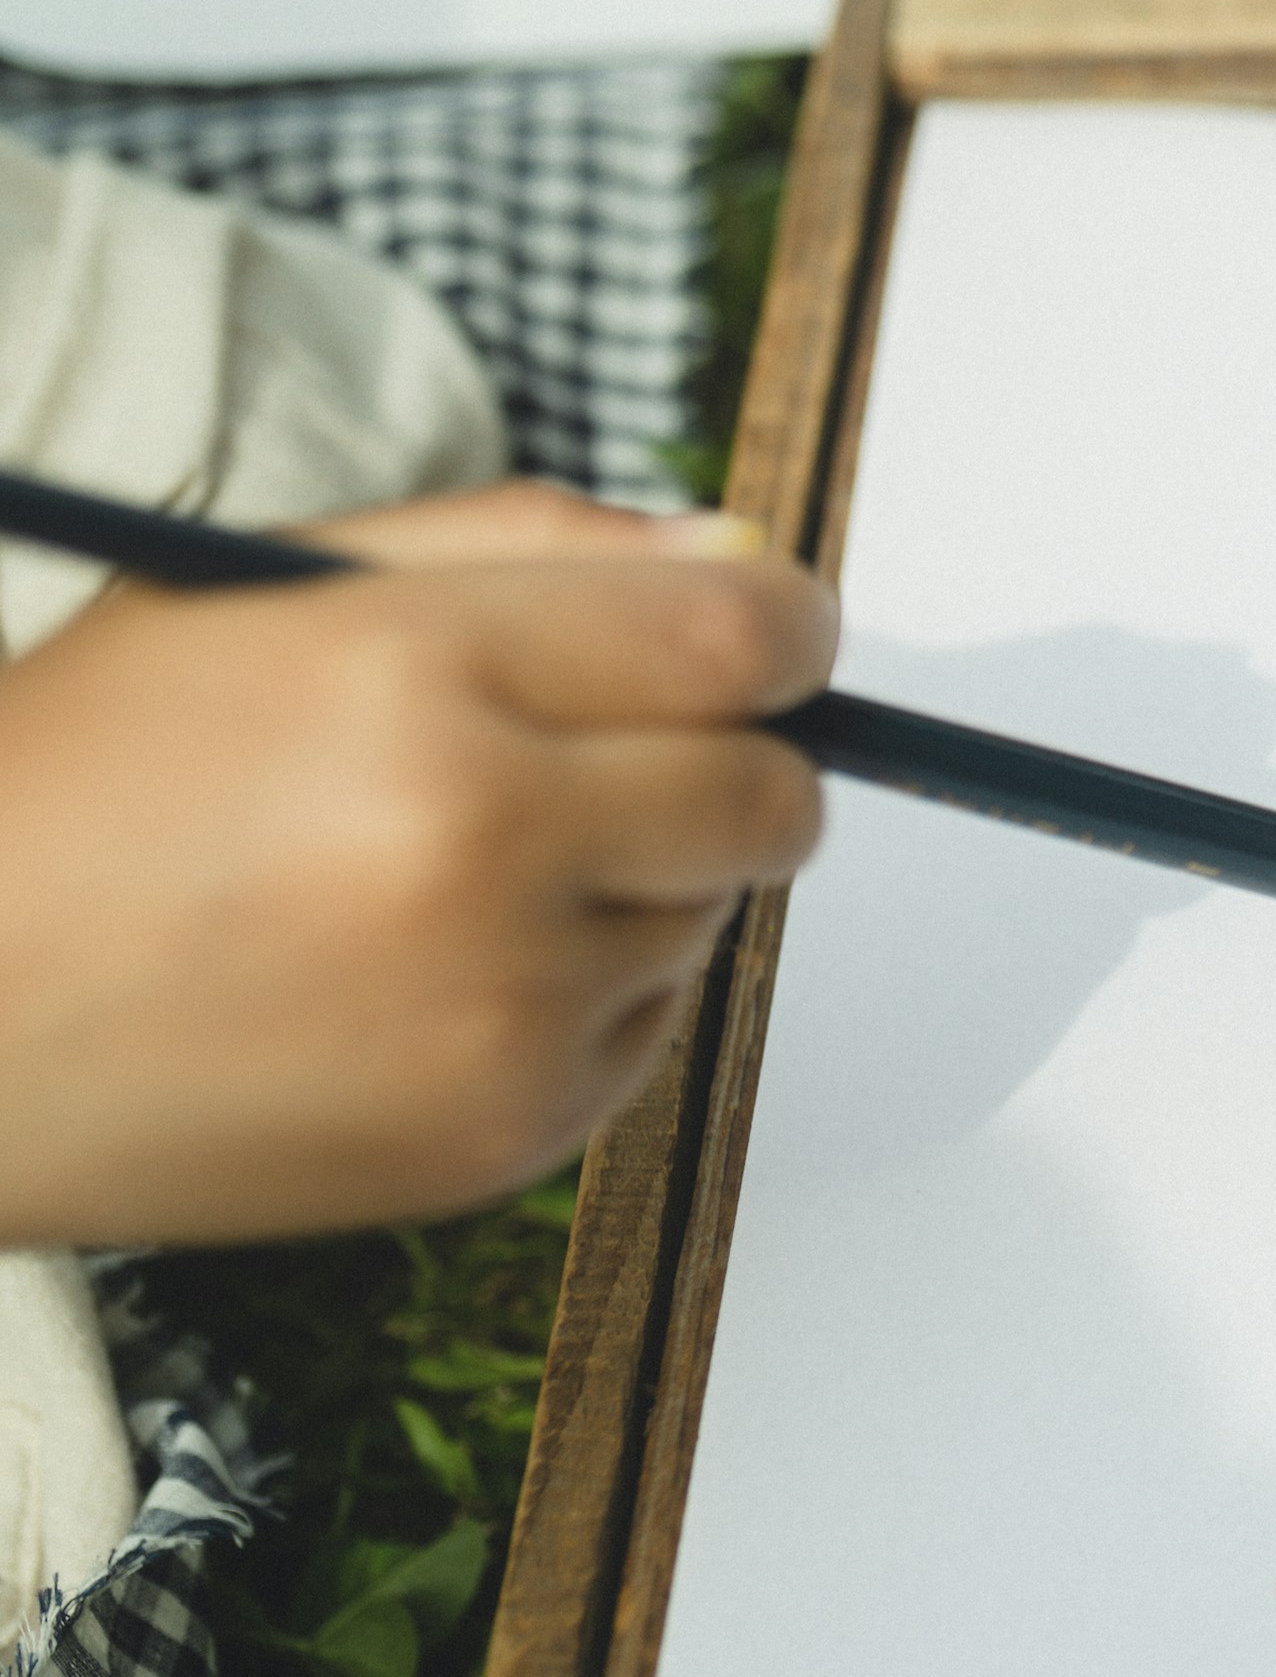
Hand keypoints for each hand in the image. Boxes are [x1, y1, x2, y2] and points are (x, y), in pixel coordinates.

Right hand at [0, 482, 836, 1244]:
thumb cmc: (89, 782)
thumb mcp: (267, 591)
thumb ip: (526, 546)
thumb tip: (743, 556)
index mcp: (415, 675)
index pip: (736, 638)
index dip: (787, 628)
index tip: (776, 636)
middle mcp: (480, 843)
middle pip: (768, 792)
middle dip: (734, 760)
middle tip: (628, 754)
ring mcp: (501, 1005)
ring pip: (711, 913)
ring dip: (642, 878)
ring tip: (453, 869)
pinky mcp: (505, 1130)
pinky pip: (650, 1028)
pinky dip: (587, 991)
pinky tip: (433, 971)